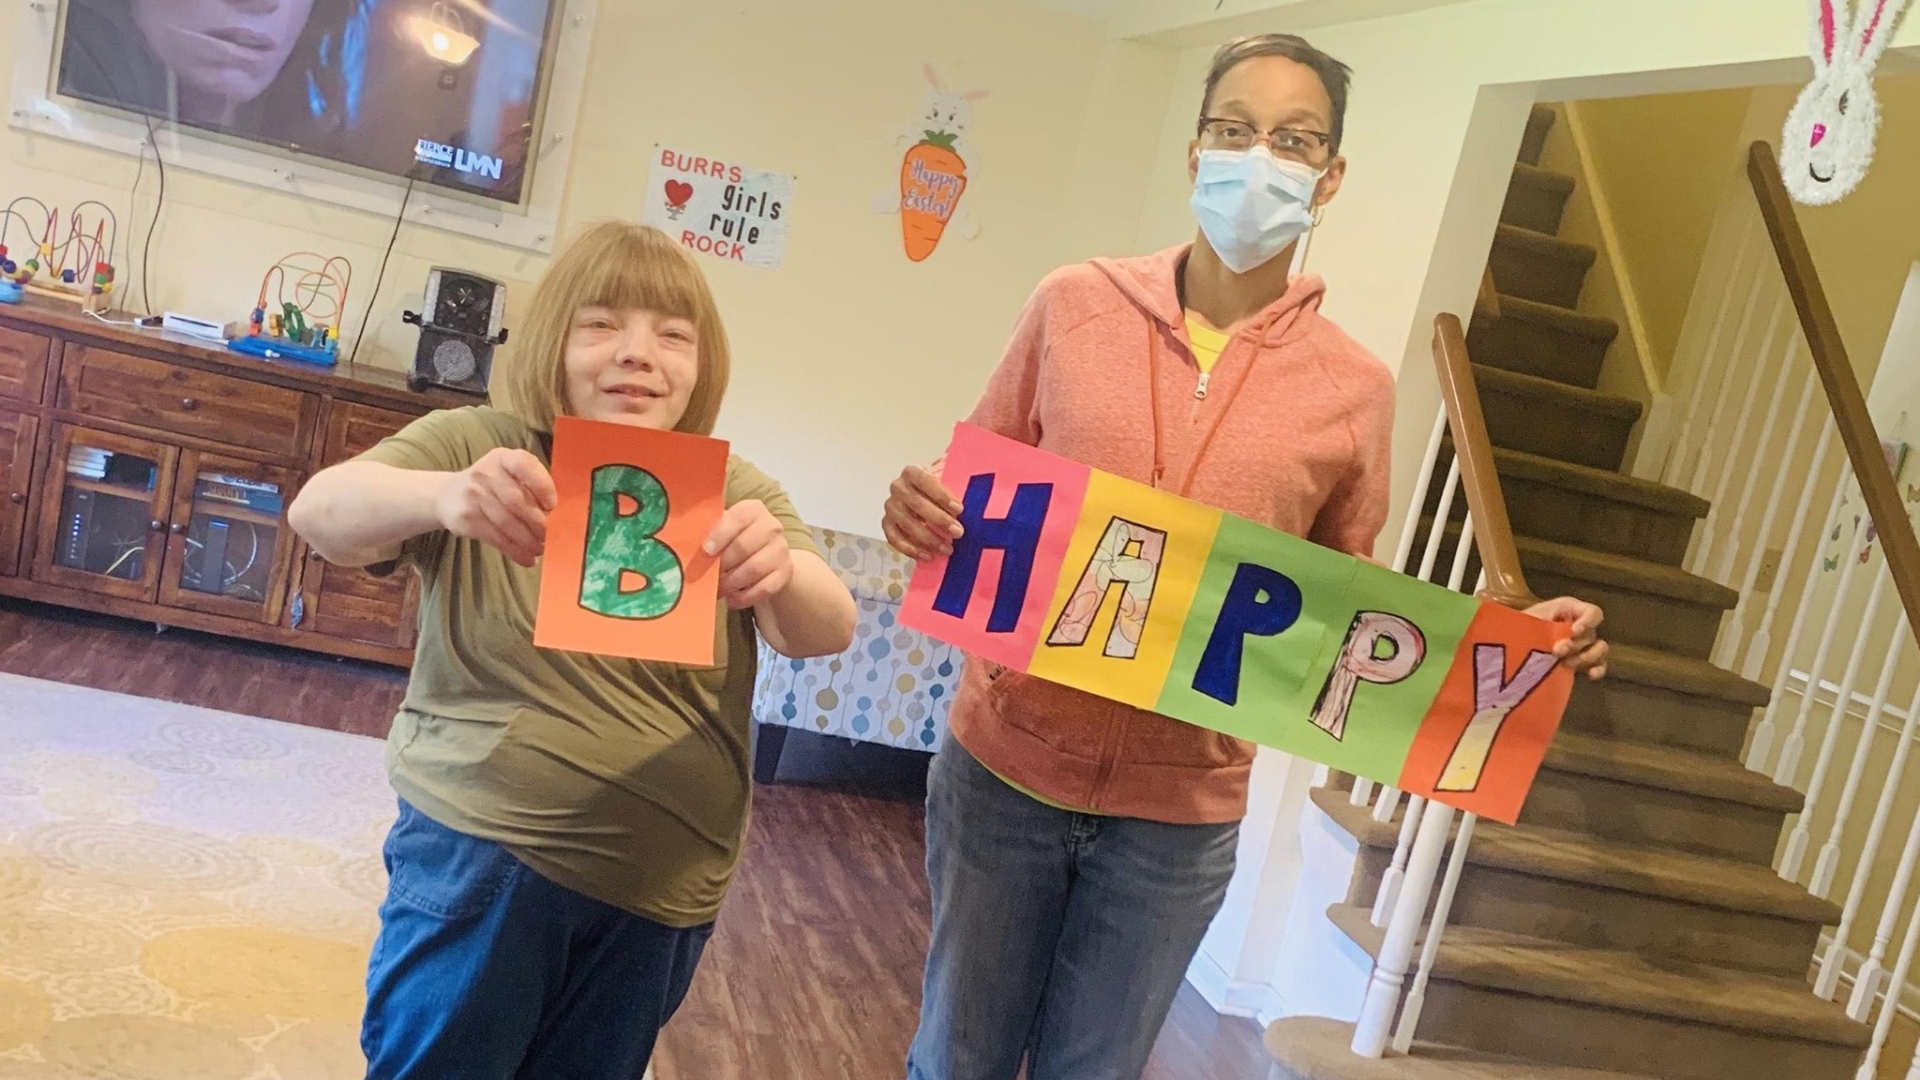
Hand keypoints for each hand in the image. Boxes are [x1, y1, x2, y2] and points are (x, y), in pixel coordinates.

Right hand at [435, 448, 555, 567]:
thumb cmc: (491, 485)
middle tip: (549, 536)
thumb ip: (530, 486)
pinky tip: (527, 558)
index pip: (524, 464)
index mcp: (502, 458)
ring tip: (540, 549)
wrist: (447, 495)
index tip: (552, 505)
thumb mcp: (508, 474)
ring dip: (528, 541)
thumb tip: (554, 516)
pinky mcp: (466, 519)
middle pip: (516, 500)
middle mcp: (485, 473)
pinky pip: (496, 538)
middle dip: (538, 523)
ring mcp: (473, 496)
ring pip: (507, 523)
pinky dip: (515, 551)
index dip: (542, 485)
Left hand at [704, 500, 792, 609]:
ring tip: (717, 589)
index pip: (738, 518)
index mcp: (753, 510)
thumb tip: (682, 543)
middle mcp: (771, 527)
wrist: (768, 553)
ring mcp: (781, 550)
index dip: (721, 534)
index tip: (706, 550)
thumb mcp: (725, 527)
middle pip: (743, 547)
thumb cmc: (736, 538)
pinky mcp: (785, 572)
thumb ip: (709, 531)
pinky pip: (765, 588)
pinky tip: (731, 599)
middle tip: (705, 576)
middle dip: (722, 564)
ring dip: (731, 582)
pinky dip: (745, 597)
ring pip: (753, 569)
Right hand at [883, 464, 963, 560]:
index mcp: (912, 472)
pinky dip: (911, 550)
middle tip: (958, 532)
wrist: (923, 497)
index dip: (942, 495)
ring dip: (929, 539)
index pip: (925, 481)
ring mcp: (891, 506)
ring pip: (907, 524)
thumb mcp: (947, 479)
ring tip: (948, 549)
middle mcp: (898, 487)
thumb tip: (972, 493)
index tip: (960, 509)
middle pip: (916, 504)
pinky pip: (895, 539)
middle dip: (939, 520)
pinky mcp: (887, 524)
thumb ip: (955, 483)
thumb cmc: (938, 489)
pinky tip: (928, 556)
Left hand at [1526, 596, 1608, 679]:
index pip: (1593, 612)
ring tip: (1566, 663)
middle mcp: (1580, 625)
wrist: (1511, 646)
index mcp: (1570, 609)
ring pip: (1599, 649)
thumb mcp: (1531, 619)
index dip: (1588, 621)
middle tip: (1557, 651)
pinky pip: (1599, 665)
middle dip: (1575, 644)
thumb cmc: (1519, 626)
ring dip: (1585, 657)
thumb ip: (1548, 624)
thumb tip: (1562, 638)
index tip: (1574, 631)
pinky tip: (1591, 675)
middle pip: (1591, 634)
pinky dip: (1598, 669)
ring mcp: (1583, 644)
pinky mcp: (1581, 661)